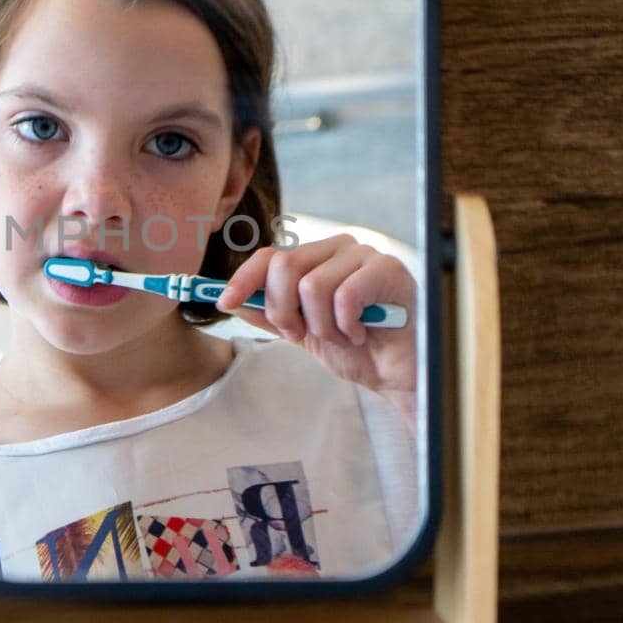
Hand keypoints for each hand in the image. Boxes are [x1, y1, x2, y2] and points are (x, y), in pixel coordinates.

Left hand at [215, 236, 417, 404]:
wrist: (400, 375)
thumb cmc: (358, 349)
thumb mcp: (304, 332)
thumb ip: (270, 314)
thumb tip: (231, 300)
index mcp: (318, 257)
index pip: (270, 255)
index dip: (242, 278)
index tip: (222, 302)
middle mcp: (339, 247)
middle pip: (285, 266)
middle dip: (284, 310)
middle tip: (303, 333)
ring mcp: (366, 255)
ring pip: (312, 286)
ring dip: (321, 326)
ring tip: (343, 336)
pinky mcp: (389, 271)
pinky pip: (345, 295)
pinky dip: (347, 324)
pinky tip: (362, 333)